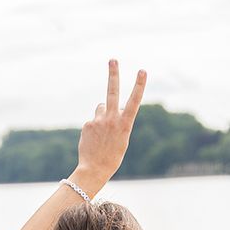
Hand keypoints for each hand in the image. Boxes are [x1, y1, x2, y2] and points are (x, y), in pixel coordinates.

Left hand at [74, 60, 147, 190]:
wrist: (95, 169)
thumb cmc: (112, 156)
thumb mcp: (122, 138)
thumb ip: (117, 120)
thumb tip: (107, 105)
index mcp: (125, 124)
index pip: (134, 101)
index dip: (139, 85)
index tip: (142, 71)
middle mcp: (112, 119)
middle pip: (112, 92)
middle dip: (113, 74)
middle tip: (113, 59)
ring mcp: (98, 121)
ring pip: (101, 107)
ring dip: (103, 114)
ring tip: (103, 132)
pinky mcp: (88, 124)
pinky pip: (93, 120)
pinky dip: (94, 127)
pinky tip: (94, 140)